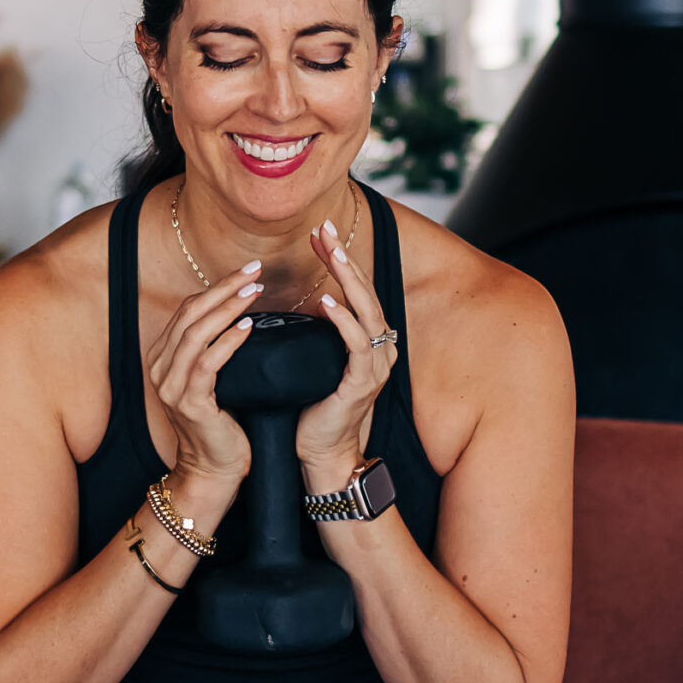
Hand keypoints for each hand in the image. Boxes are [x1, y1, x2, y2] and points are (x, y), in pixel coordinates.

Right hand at [145, 260, 260, 498]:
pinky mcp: (190, 404)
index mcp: (163, 359)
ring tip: (255, 292)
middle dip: (224, 288)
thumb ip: (215, 350)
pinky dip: (229, 341)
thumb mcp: (213, 381)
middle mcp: (161, 369)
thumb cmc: (221, 426)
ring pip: (197, 333)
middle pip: (190, 314)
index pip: (188, 310)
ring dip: (228, 308)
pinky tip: (248, 327)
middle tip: (254, 270)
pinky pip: (208, 363)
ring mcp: (172, 387)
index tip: (247, 272)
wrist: (212, 472)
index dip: (217, 287)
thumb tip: (242, 313)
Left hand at [297, 206, 393, 489]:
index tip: (318, 233)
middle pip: (365, 291)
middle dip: (344, 257)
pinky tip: (326, 301)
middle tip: (325, 228)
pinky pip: (358, 344)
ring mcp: (376, 365)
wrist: (321, 455)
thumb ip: (316, 332)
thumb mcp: (313, 361)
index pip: (355, 289)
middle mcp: (380, 347)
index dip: (339, 259)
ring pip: (367, 311)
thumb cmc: (313, 409)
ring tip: (331, 253)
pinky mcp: (363, 383)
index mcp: (368, 340)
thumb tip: (303, 300)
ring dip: (348, 279)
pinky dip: (343, 320)